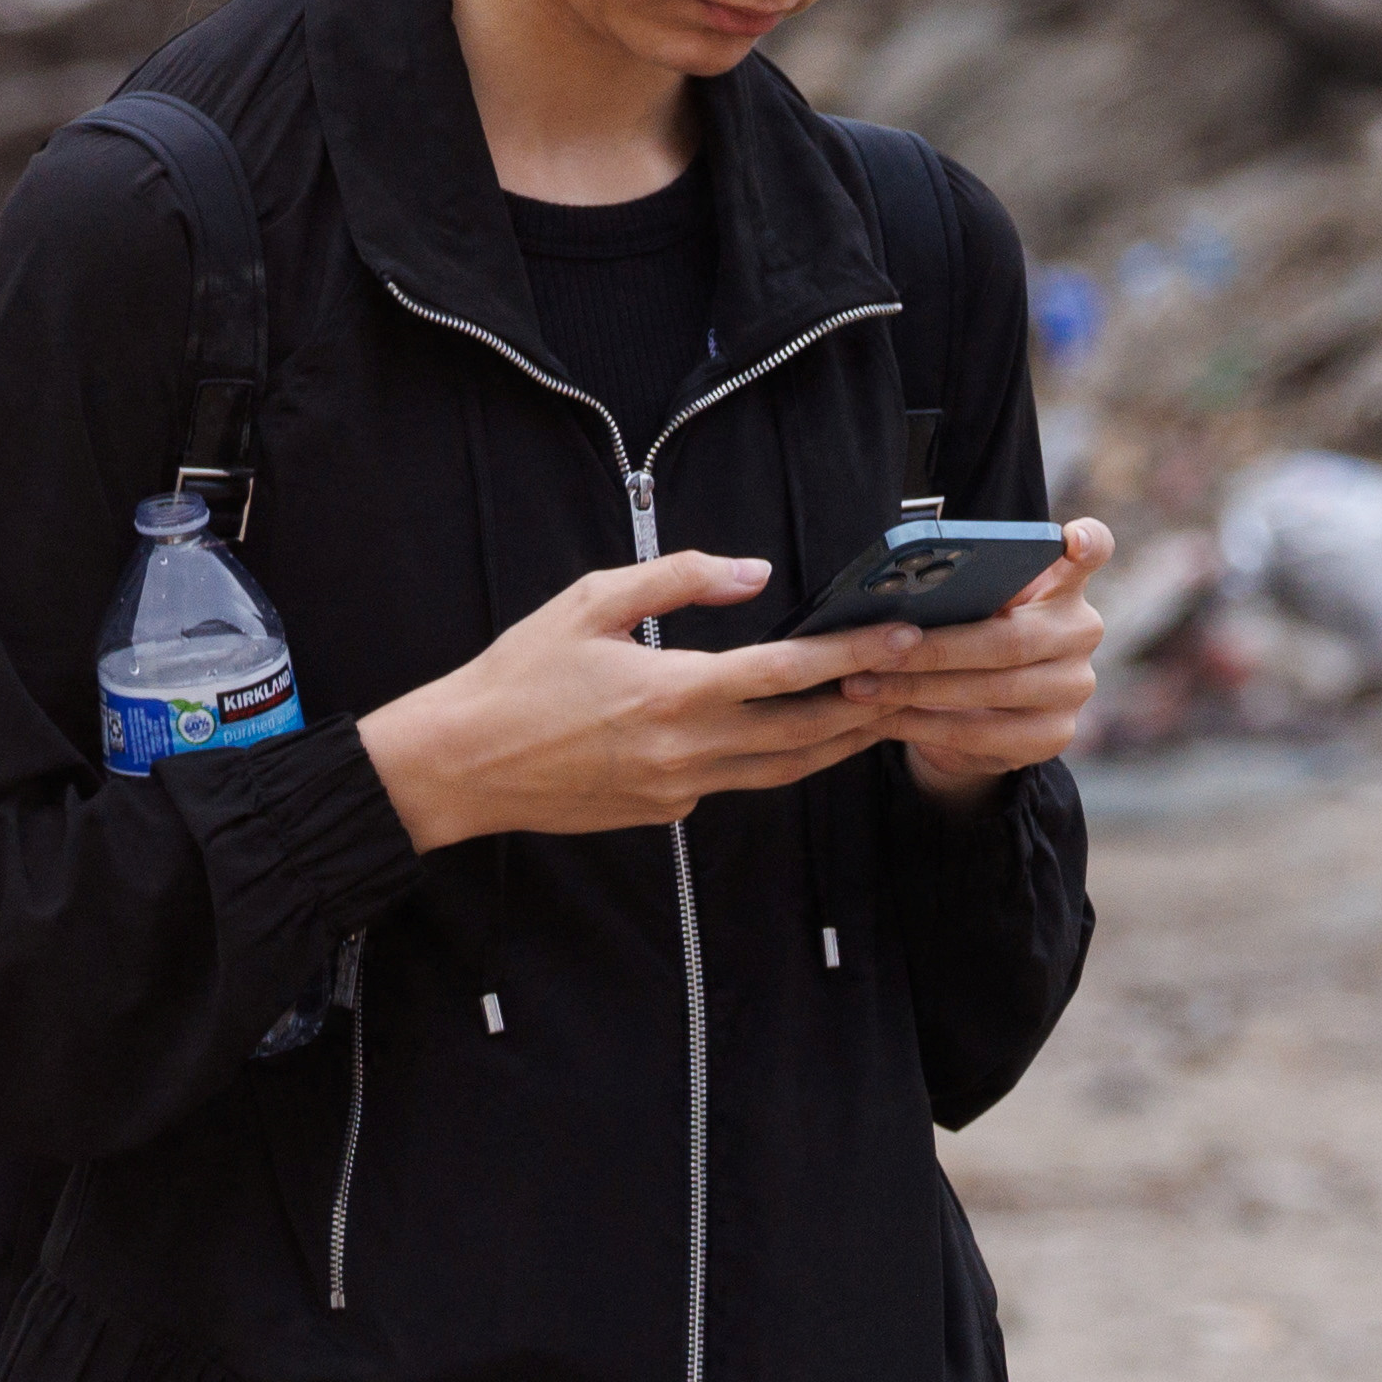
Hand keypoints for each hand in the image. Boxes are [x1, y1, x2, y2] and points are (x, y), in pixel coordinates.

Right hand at [354, 551, 882, 850]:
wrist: (461, 764)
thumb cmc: (518, 674)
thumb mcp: (588, 601)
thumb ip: (676, 579)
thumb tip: (753, 571)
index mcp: (671, 691)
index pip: (786, 674)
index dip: (852, 655)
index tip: (902, 638)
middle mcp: (687, 749)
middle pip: (806, 732)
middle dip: (868, 706)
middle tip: (920, 680)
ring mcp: (680, 788)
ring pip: (785, 769)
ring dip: (838, 742)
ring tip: (883, 712)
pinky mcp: (667, 811)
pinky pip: (740, 782)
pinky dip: (781, 760)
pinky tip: (804, 736)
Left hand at [843, 520, 1114, 803]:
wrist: (983, 714)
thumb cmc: (967, 636)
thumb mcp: (969, 605)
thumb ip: (959, 588)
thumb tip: (895, 585)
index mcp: (1063, 586)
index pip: (1094, 552)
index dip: (1088, 544)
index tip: (1071, 539)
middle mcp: (1081, 633)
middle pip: (1012, 639)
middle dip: (936, 648)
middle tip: (876, 648)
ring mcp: (1075, 688)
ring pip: (995, 690)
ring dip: (918, 689)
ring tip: (861, 686)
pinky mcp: (1056, 736)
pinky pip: (984, 735)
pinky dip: (925, 726)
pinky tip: (883, 718)